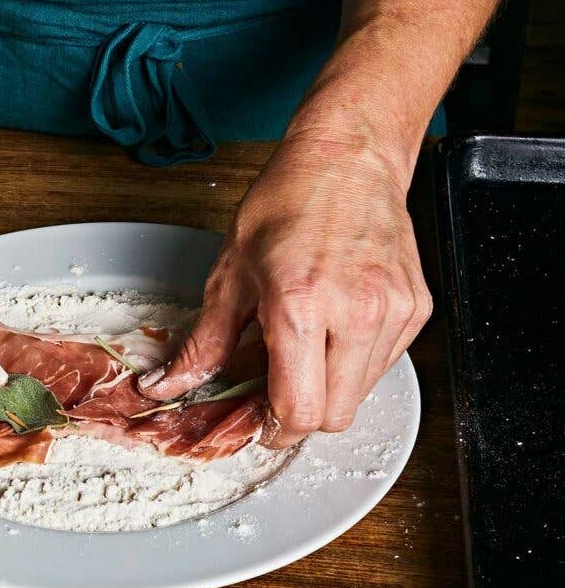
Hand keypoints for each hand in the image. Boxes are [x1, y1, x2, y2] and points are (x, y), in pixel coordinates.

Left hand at [139, 129, 431, 446]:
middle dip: (301, 414)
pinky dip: (354, 362)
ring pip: (361, 395)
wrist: (347, 158)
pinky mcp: (416, 308)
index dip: (274, 428)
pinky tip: (333, 327)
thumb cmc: (286, 204)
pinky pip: (383, 364)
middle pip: (334, 417)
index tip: (259, 419)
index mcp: (301, 306)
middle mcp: (356, 313)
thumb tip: (170, 385)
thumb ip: (205, 343)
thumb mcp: (230, 273)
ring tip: (304, 346)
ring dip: (328, 388)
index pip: (298, 411)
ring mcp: (393, 312)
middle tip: (276, 386)